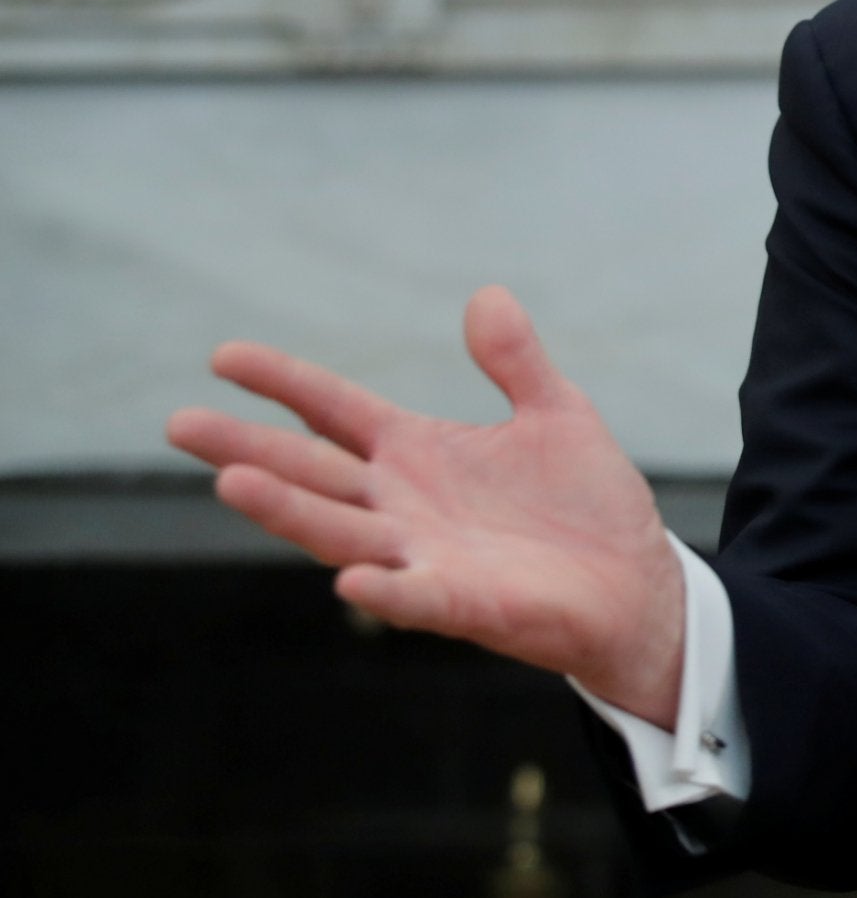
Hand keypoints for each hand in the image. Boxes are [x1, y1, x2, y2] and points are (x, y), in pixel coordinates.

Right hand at [165, 287, 686, 725]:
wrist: (634, 581)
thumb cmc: (585, 503)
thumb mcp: (556, 413)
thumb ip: (515, 360)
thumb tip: (486, 294)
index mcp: (418, 452)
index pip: (334, 410)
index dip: (282, 383)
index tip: (222, 357)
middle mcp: (403, 504)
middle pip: (311, 471)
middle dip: (248, 449)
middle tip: (181, 423)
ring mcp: (425, 554)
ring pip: (340, 532)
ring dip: (289, 511)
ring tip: (233, 481)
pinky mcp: (463, 603)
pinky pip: (414, 597)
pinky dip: (385, 589)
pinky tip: (352, 580)